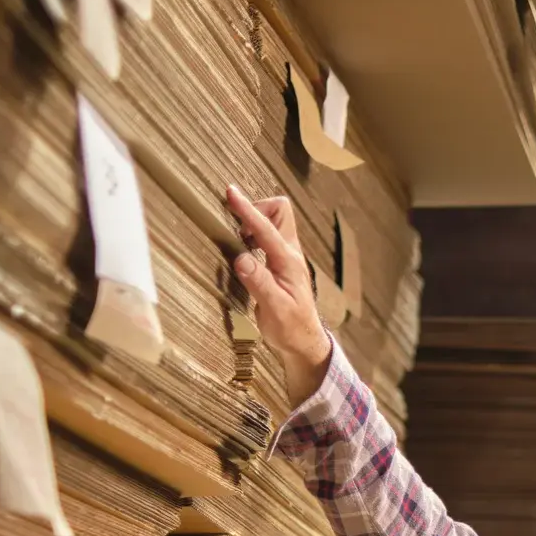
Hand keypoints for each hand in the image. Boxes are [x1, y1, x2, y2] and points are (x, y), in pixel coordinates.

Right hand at [225, 184, 331, 407]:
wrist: (304, 342)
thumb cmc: (290, 328)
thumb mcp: (274, 309)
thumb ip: (259, 282)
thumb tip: (242, 257)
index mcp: (288, 261)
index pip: (267, 228)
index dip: (248, 210)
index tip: (231, 193)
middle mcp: (290, 254)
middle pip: (279, 212)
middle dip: (256, 208)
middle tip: (235, 224)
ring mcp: (286, 257)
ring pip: (275, 222)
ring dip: (254, 221)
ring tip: (236, 237)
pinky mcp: (280, 264)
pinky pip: (268, 236)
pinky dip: (254, 234)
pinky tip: (242, 249)